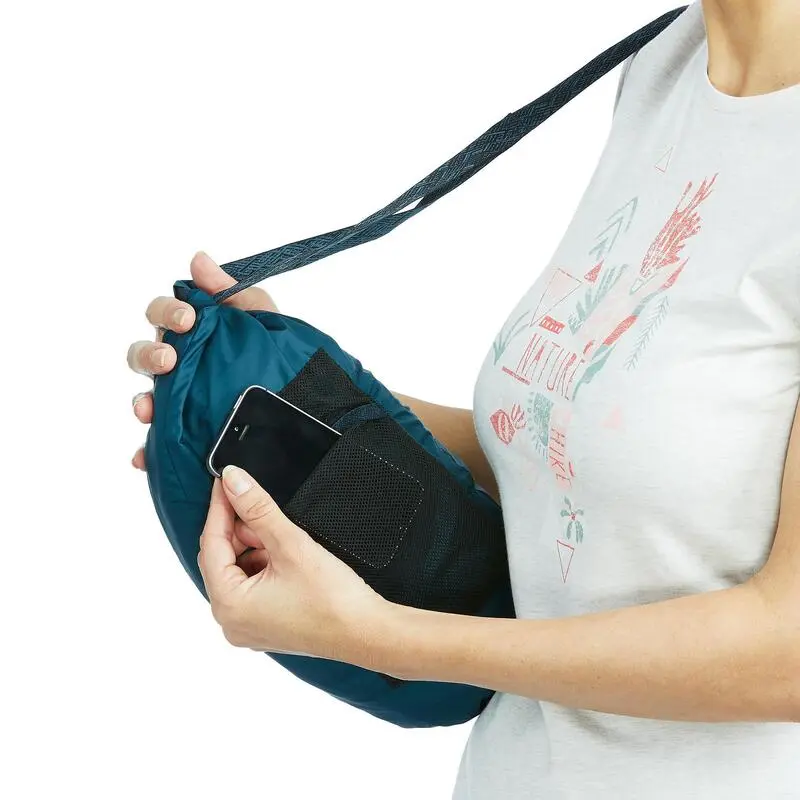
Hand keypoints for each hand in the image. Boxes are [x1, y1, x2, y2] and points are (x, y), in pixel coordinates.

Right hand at [127, 251, 277, 470]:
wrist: (308, 412)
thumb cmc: (280, 359)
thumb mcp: (264, 322)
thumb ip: (233, 293)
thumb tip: (199, 259)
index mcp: (195, 336)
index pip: (165, 316)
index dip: (167, 313)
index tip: (189, 319)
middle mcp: (182, 369)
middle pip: (144, 356)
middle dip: (149, 354)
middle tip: (170, 359)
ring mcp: (182, 404)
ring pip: (146, 399)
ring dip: (141, 400)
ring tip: (148, 407)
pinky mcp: (188, 437)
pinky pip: (159, 447)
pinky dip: (147, 451)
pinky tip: (144, 456)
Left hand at [197, 465, 389, 661]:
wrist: (366, 632)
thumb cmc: (332, 600)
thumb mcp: (290, 543)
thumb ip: (257, 509)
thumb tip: (234, 481)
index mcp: (228, 605)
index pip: (211, 544)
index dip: (220, 508)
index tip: (226, 481)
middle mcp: (230, 622)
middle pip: (221, 559)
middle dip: (238, 530)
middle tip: (258, 506)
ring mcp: (248, 627)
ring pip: (237, 572)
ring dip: (253, 548)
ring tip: (279, 535)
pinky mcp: (265, 626)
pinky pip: (251, 588)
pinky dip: (263, 566)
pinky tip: (284, 556)